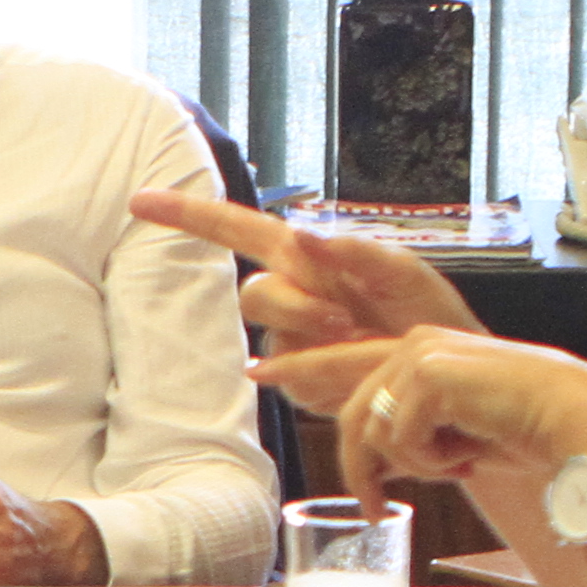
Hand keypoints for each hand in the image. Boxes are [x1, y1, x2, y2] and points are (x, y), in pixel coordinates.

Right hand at [129, 187, 485, 356]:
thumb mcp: (406, 273)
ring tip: (359, 343)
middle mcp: (292, 295)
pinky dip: (323, 372)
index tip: (138, 203)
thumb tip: (303, 233)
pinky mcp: (298, 383)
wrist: (448, 381)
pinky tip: (355, 370)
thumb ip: (358, 251)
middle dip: (294, 303)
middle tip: (343, 319)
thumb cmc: (429, 316)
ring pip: (269, 335)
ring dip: (310, 336)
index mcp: (308, 257)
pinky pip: (289, 376)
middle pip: (254, 293)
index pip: (237, 229)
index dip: (188, 215)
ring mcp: (290, 342)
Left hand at [265, 325, 586, 510]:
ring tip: (459, 468)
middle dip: (361, 470)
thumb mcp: (452, 439)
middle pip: (351, 414)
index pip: (346, 362)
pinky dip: (432, 462)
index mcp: (419, 354)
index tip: (261, 371)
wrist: (574, 427)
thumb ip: (409, 437)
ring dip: (413, 468)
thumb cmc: (525, 435)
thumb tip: (371, 469)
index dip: (301, 366)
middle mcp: (414, 345)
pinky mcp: (431, 373)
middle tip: (379, 509)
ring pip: (373, 431)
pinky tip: (469, 455)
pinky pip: (399, 440)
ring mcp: (421, 353)